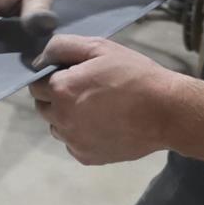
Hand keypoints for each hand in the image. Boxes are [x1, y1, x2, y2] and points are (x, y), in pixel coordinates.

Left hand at [29, 35, 179, 165]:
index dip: (52, 76)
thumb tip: (39, 59)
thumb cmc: (134, 75)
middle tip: (85, 90)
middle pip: (43, 106)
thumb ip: (62, 47)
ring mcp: (73, 141)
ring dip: (66, 117)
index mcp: (61, 90)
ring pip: (56, 127)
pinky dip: (81, 135)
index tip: (72, 74)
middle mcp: (61, 118)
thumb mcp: (100, 47)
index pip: (36, 83)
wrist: (167, 112)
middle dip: (56, 97)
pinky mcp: (86, 157)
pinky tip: (103, 124)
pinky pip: (73, 144)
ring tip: (95, 108)